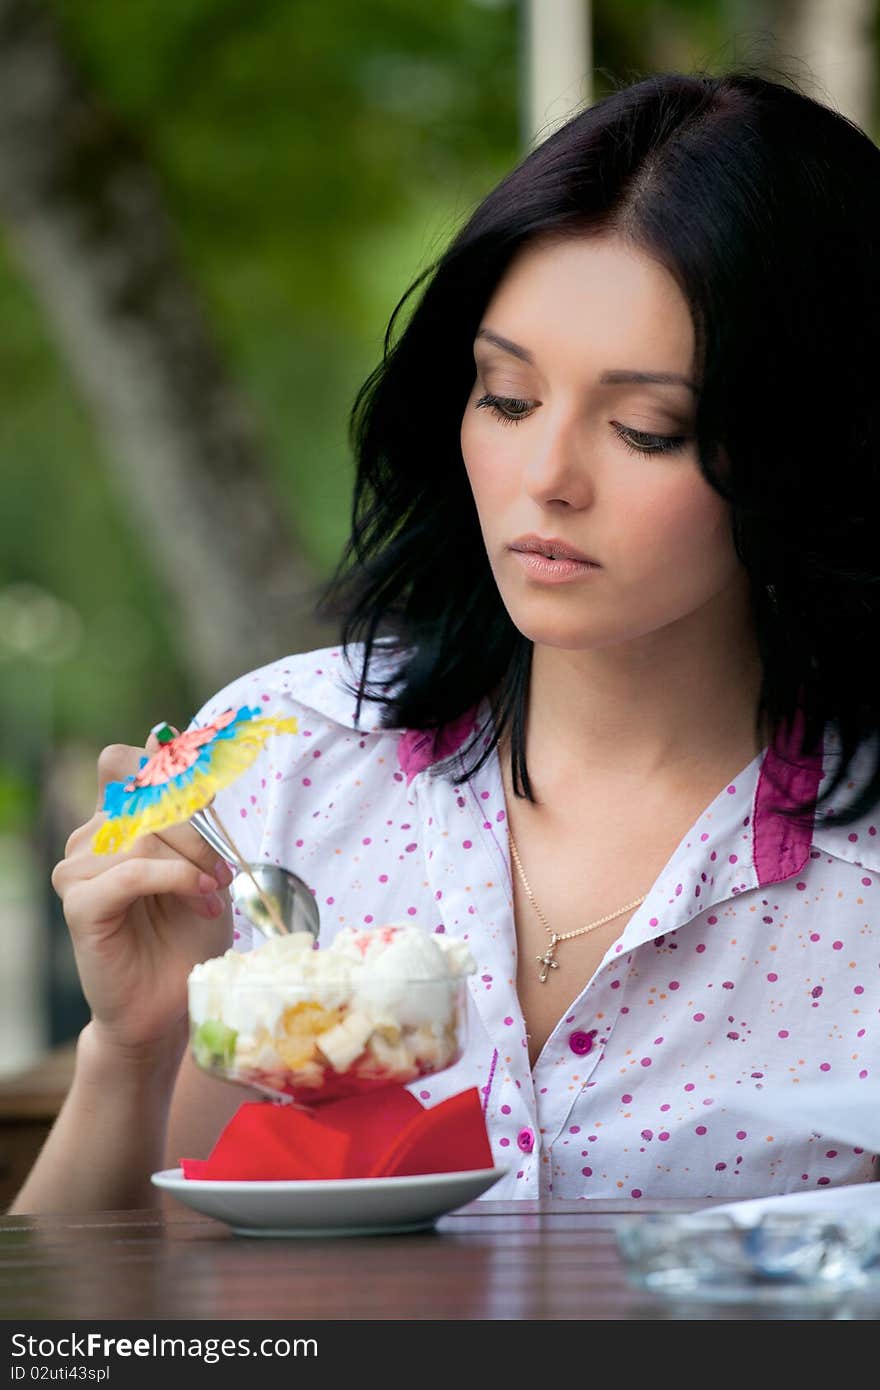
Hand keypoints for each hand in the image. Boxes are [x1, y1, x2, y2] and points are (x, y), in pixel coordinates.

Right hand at [52, 728, 235, 1060]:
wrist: (173, 1000)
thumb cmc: (188, 933)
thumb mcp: (205, 861)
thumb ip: (189, 808)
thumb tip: (163, 739)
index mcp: (116, 820)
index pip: (122, 762)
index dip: (162, 767)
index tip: (205, 798)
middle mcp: (91, 838)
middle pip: (143, 796)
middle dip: (197, 831)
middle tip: (223, 872)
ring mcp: (79, 870)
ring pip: (140, 833)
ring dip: (190, 862)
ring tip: (211, 897)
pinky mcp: (80, 904)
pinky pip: (129, 870)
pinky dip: (173, 880)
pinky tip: (198, 900)